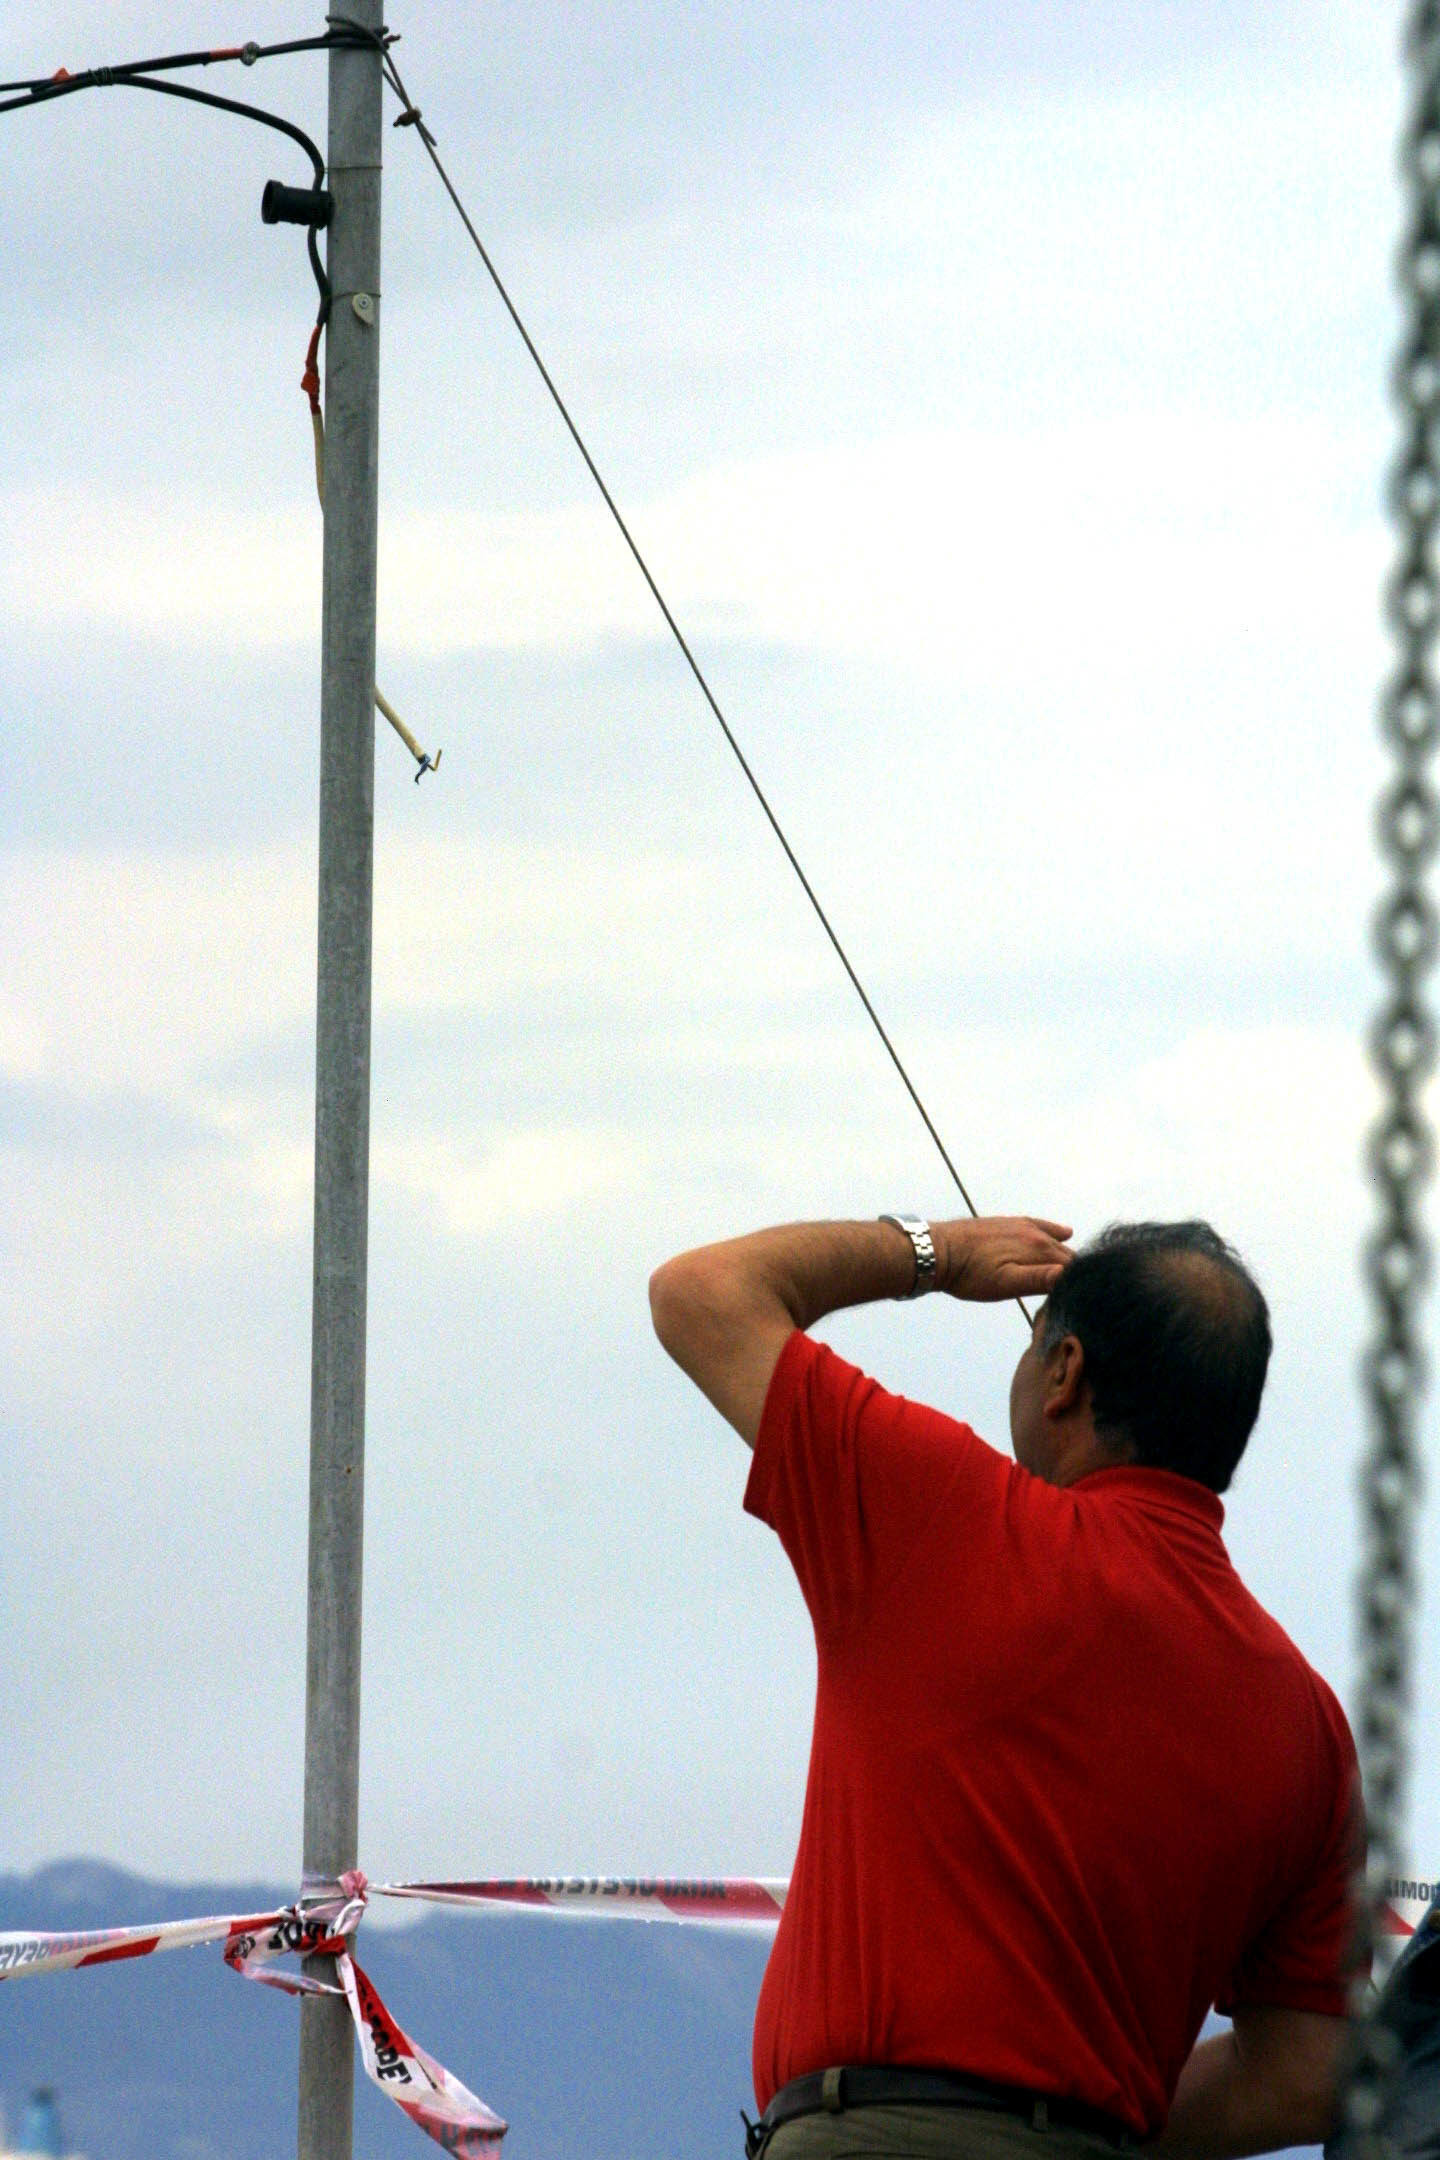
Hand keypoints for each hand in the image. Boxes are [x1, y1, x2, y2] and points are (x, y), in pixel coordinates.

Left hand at [934, 1216, 1073, 1300]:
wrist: (937, 1251)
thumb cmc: (970, 1274)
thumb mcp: (1006, 1284)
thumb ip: (1040, 1279)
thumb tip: (1072, 1275)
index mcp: (1040, 1249)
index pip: (1074, 1268)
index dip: (1079, 1283)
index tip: (1083, 1297)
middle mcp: (1036, 1233)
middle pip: (1067, 1255)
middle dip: (1075, 1272)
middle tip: (1080, 1291)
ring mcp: (1023, 1225)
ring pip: (1056, 1241)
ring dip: (1066, 1255)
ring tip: (1077, 1272)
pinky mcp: (1010, 1222)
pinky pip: (1041, 1225)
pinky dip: (1055, 1231)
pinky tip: (1066, 1232)